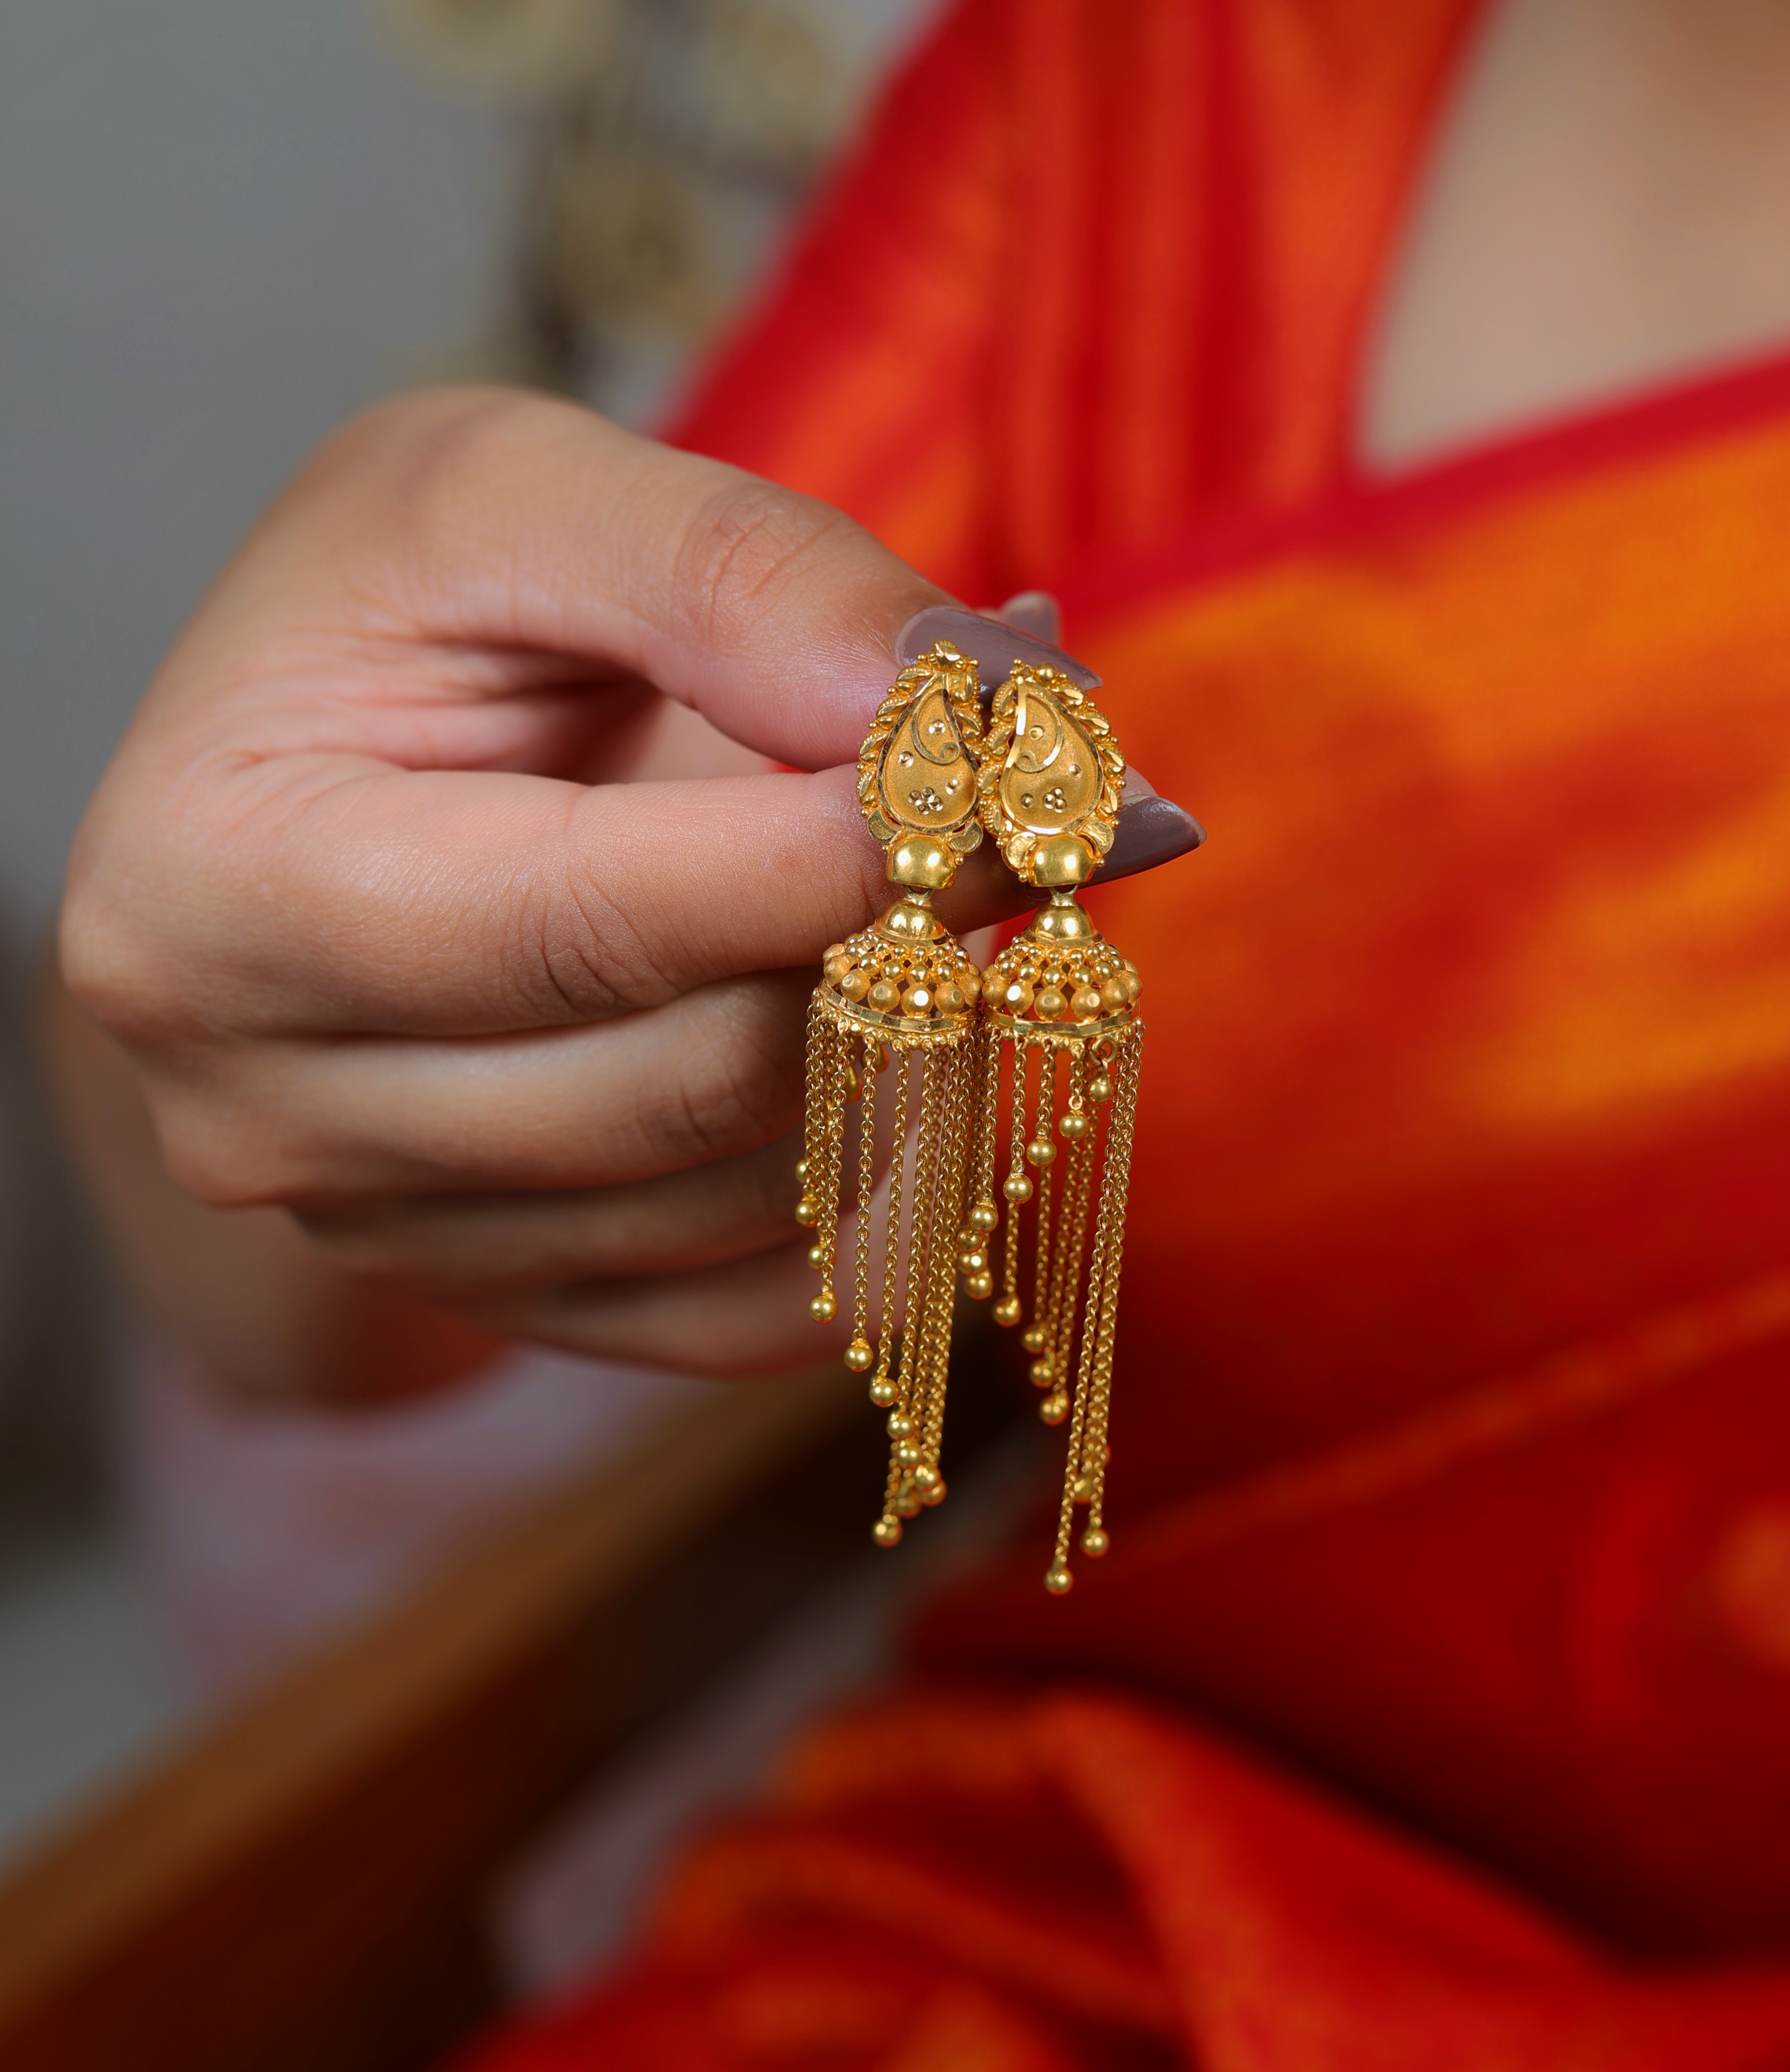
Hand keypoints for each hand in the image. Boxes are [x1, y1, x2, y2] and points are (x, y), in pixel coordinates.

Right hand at [61, 389, 1194, 1380]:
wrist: (313, 776)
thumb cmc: (390, 613)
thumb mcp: (508, 487)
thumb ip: (727, 569)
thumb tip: (952, 706)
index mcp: (215, 898)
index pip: (591, 924)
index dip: (840, 856)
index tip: (1035, 776)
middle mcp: (266, 1113)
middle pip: (687, 1083)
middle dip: (902, 950)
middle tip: (1034, 828)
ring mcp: (387, 1238)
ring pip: (752, 1204)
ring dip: (919, 1060)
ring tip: (958, 908)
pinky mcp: (510, 1305)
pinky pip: (763, 1318)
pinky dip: (892, 1197)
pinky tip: (922, 1054)